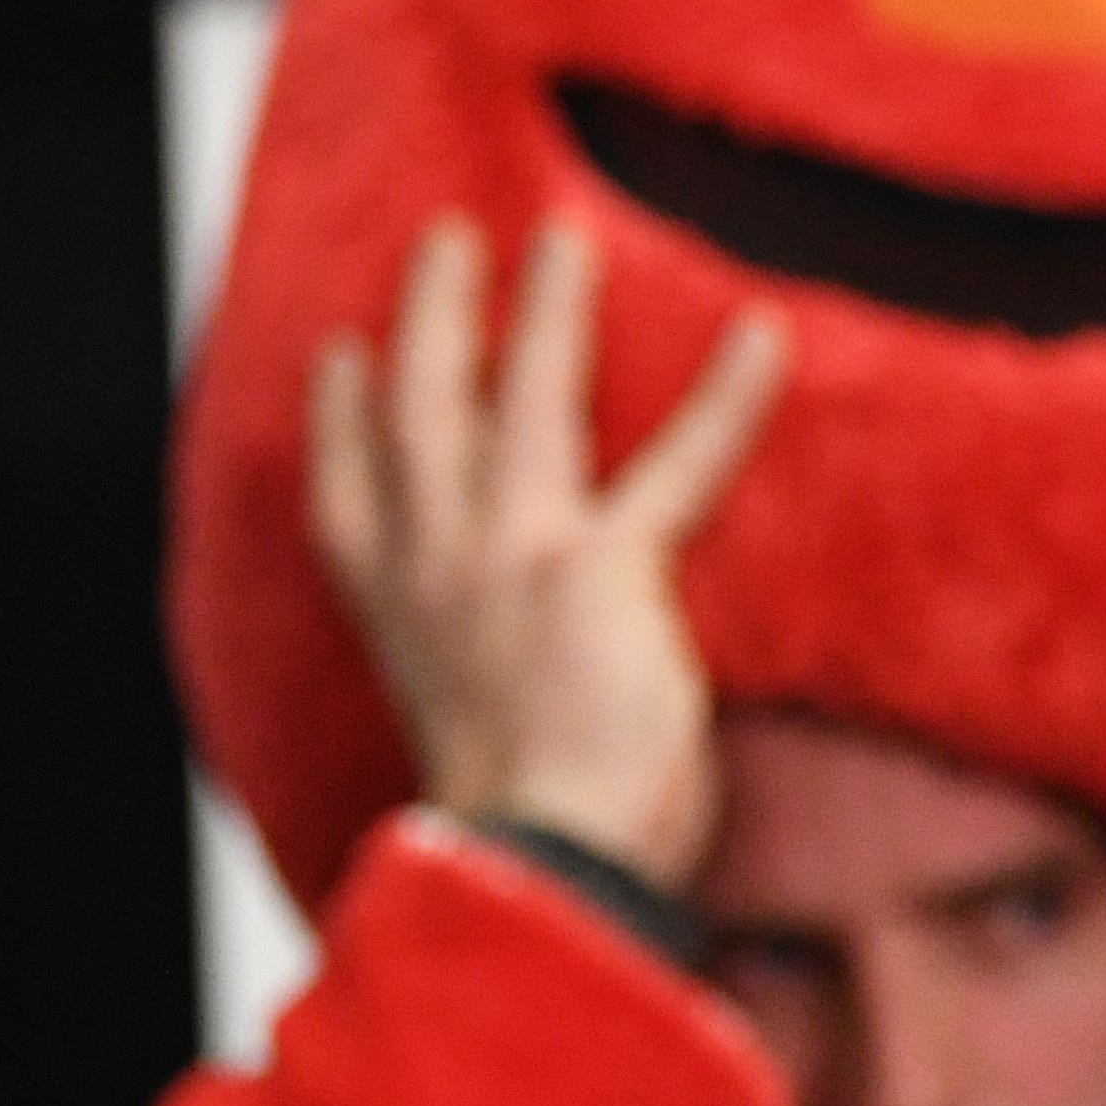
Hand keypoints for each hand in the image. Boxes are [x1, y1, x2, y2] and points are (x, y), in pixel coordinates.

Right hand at [307, 217, 787, 889]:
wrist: (535, 864)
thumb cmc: (521, 832)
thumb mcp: (462, 736)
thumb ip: (479, 676)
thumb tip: (516, 676)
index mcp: (393, 617)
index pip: (348, 497)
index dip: (340, 416)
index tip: (342, 354)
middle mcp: (435, 568)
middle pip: (419, 412)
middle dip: (432, 317)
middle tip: (448, 241)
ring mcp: (512, 555)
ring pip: (524, 397)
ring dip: (547, 311)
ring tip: (566, 242)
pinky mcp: (602, 567)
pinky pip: (680, 463)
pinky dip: (726, 397)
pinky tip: (766, 335)